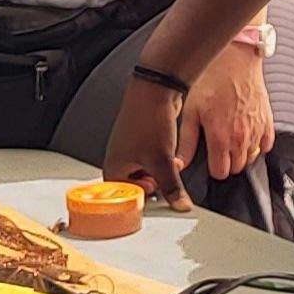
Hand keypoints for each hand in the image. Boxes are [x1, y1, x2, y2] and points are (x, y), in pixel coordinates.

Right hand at [101, 74, 193, 204]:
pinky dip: (162, 159)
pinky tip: (171, 154)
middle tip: (165, 181)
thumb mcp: (163, 161)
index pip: (124, 197)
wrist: (156, 89)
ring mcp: (129, 148)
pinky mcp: (141, 139)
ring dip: (161, 171)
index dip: (143, 198)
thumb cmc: (148, 120)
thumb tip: (179, 204)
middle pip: (137, 185)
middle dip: (156, 184)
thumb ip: (172, 187)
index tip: (157, 198)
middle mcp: (118, 158)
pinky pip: (152, 158)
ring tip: (170, 165)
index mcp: (114, 168)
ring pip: (147, 171)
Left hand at [180, 45, 275, 181]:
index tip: (210, 158)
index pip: (221, 173)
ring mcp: (257, 130)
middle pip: (237, 168)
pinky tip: (247, 133)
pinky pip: (266, 145)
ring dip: (242, 154)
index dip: (213, 168)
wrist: (235, 60)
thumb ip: (187, 142)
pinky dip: (258, 143)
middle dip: (227, 162)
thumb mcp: (191, 111)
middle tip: (219, 147)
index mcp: (220, 138)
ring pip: (252, 158)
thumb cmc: (211, 81)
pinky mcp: (268, 121)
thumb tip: (179, 164)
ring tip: (231, 139)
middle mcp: (241, 138)